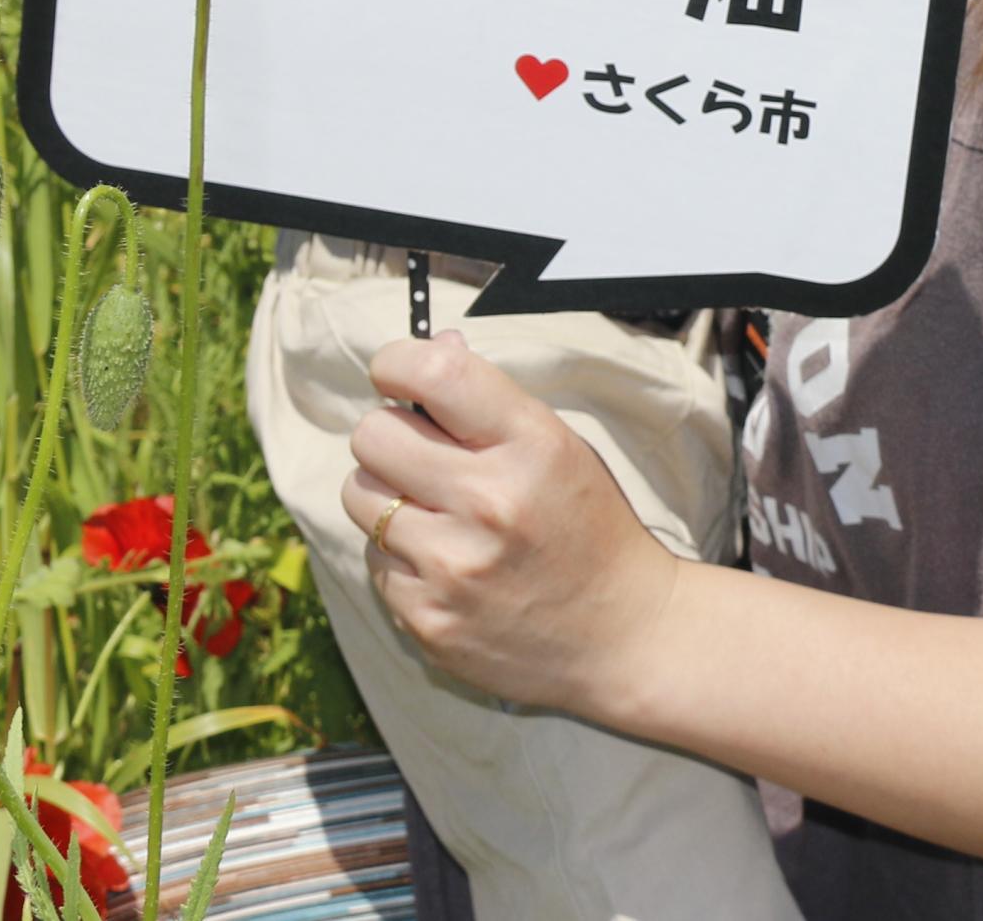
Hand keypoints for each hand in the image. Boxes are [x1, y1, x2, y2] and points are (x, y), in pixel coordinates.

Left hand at [344, 334, 688, 718]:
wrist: (622, 636)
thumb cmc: (589, 530)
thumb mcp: (560, 447)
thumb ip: (490, 400)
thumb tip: (430, 345)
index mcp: (530, 446)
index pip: (434, 372)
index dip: (398, 361)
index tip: (396, 373)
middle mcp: (488, 502)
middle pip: (373, 434)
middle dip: (389, 436)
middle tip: (420, 454)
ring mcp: (453, 567)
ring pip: (360, 496)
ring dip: (387, 497)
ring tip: (434, 513)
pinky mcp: (428, 619)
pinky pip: (373, 561)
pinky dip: (399, 557)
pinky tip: (445, 565)